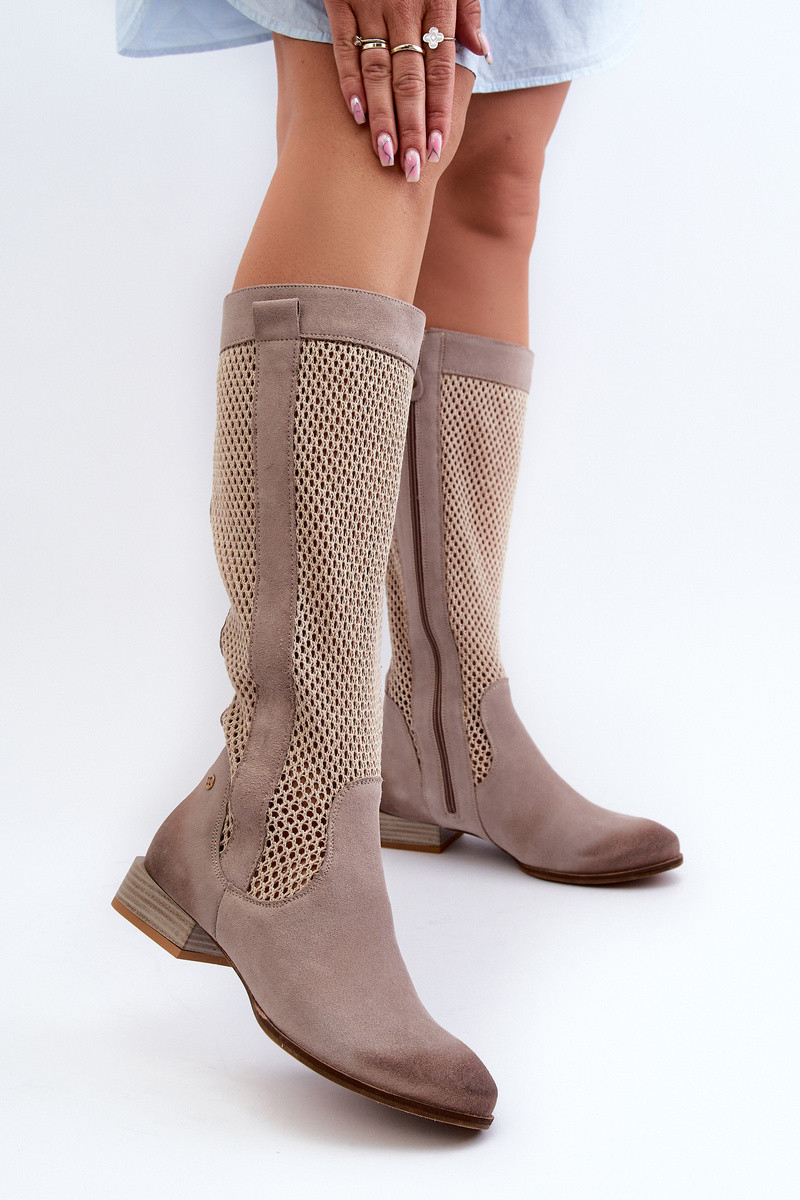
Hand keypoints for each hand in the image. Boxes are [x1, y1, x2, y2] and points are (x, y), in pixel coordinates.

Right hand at [325, 1, 488, 178]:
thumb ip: (466, 9)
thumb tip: (481, 52)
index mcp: (435, 2)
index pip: (440, 69)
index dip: (440, 110)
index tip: (441, 148)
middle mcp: (404, 7)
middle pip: (410, 79)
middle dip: (413, 127)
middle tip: (414, 168)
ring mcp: (369, 3)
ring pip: (378, 69)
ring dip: (382, 116)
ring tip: (386, 156)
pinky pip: (343, 46)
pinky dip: (349, 80)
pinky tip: (356, 115)